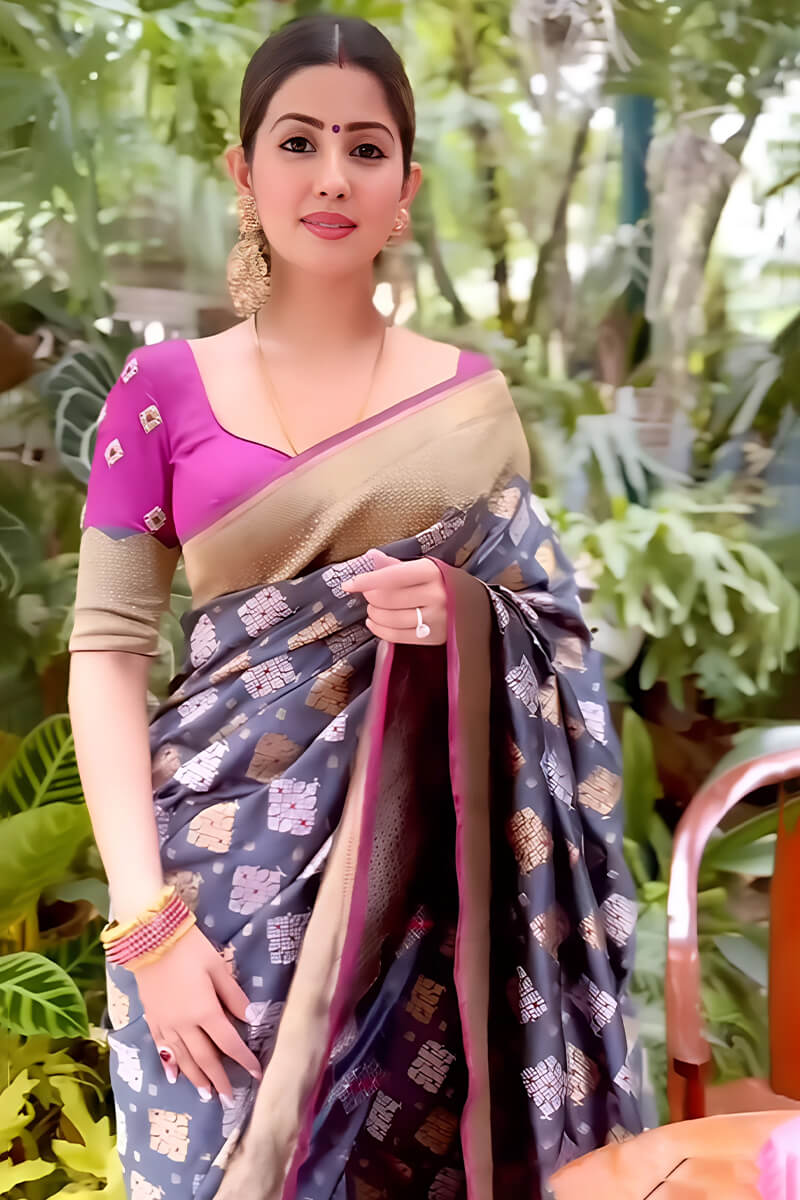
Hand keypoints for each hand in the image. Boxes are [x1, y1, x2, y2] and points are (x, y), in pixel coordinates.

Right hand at [133, 924, 261, 1105]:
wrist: (150, 939)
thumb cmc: (190, 949)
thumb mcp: (218, 967)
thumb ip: (234, 996)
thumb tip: (252, 1019)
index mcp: (205, 1012)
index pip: (229, 1043)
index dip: (244, 1060)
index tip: (257, 1074)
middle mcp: (185, 1025)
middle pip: (205, 1058)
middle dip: (219, 1078)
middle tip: (228, 1099)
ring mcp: (166, 1024)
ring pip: (183, 1059)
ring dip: (196, 1078)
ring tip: (206, 1094)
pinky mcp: (152, 1019)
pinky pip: (162, 1049)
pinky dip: (170, 1065)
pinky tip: (174, 1076)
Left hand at [341, 548, 447, 645]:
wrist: (474, 605)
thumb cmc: (442, 582)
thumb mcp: (424, 567)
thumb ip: (396, 566)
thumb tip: (371, 556)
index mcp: (431, 572)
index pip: (392, 577)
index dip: (366, 581)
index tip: (348, 584)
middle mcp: (436, 595)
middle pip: (387, 599)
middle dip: (370, 597)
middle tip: (369, 594)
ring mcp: (436, 619)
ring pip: (390, 619)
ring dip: (373, 614)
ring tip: (373, 609)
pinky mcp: (435, 637)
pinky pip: (397, 636)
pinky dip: (379, 630)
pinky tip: (375, 623)